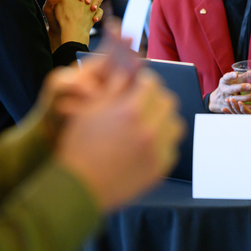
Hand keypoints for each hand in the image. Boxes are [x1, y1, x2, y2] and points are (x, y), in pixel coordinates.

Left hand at [43, 0, 102, 50]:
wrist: (64, 34)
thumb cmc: (54, 20)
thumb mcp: (49, 10)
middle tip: (87, 2)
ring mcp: (88, 2)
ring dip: (97, 1)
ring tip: (92, 10)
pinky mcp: (94, 11)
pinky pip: (101, 9)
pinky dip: (99, 14)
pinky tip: (94, 20)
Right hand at [54, 21, 184, 211]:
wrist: (76, 188)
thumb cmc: (78, 146)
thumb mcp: (91, 109)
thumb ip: (116, 85)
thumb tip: (132, 62)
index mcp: (131, 110)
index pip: (151, 82)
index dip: (143, 82)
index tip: (137, 85)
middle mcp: (149, 130)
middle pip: (167, 101)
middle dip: (156, 98)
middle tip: (143, 103)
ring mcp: (157, 151)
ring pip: (174, 123)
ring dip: (163, 119)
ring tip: (147, 123)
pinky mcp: (161, 169)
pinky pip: (172, 146)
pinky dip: (163, 142)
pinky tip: (146, 143)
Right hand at [208, 71, 250, 112]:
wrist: (216, 100)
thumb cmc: (227, 86)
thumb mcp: (230, 80)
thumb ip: (241, 76)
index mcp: (224, 82)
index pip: (226, 77)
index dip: (231, 76)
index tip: (236, 75)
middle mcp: (224, 90)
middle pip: (232, 89)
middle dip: (240, 87)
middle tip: (250, 86)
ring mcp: (226, 99)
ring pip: (236, 99)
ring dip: (245, 98)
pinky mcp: (229, 107)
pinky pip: (239, 107)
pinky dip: (246, 107)